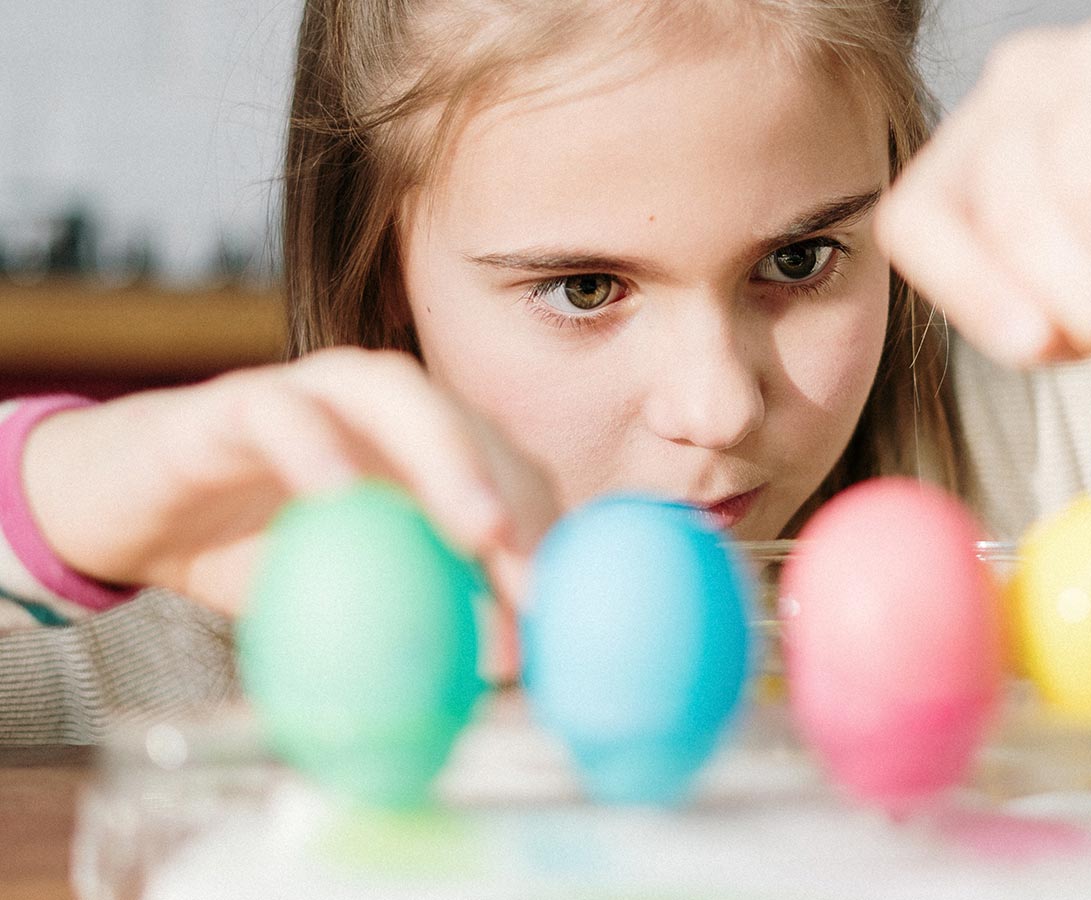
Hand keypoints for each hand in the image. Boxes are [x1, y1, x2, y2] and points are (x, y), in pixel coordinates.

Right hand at [20, 347, 556, 615]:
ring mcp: (312, 393)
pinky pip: (281, 413)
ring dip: (448, 457)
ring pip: (395, 395)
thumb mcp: (345, 597)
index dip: (546, 532)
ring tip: (480, 530)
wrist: (124, 513)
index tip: (562, 609)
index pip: (508, 472)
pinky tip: (342, 498)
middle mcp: (381, 407)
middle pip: (473, 427)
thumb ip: (418, 618)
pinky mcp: (233, 404)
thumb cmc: (251, 553)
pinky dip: (316, 449)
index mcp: (425, 447)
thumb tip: (503, 673)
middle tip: (535, 576)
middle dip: (517, 498)